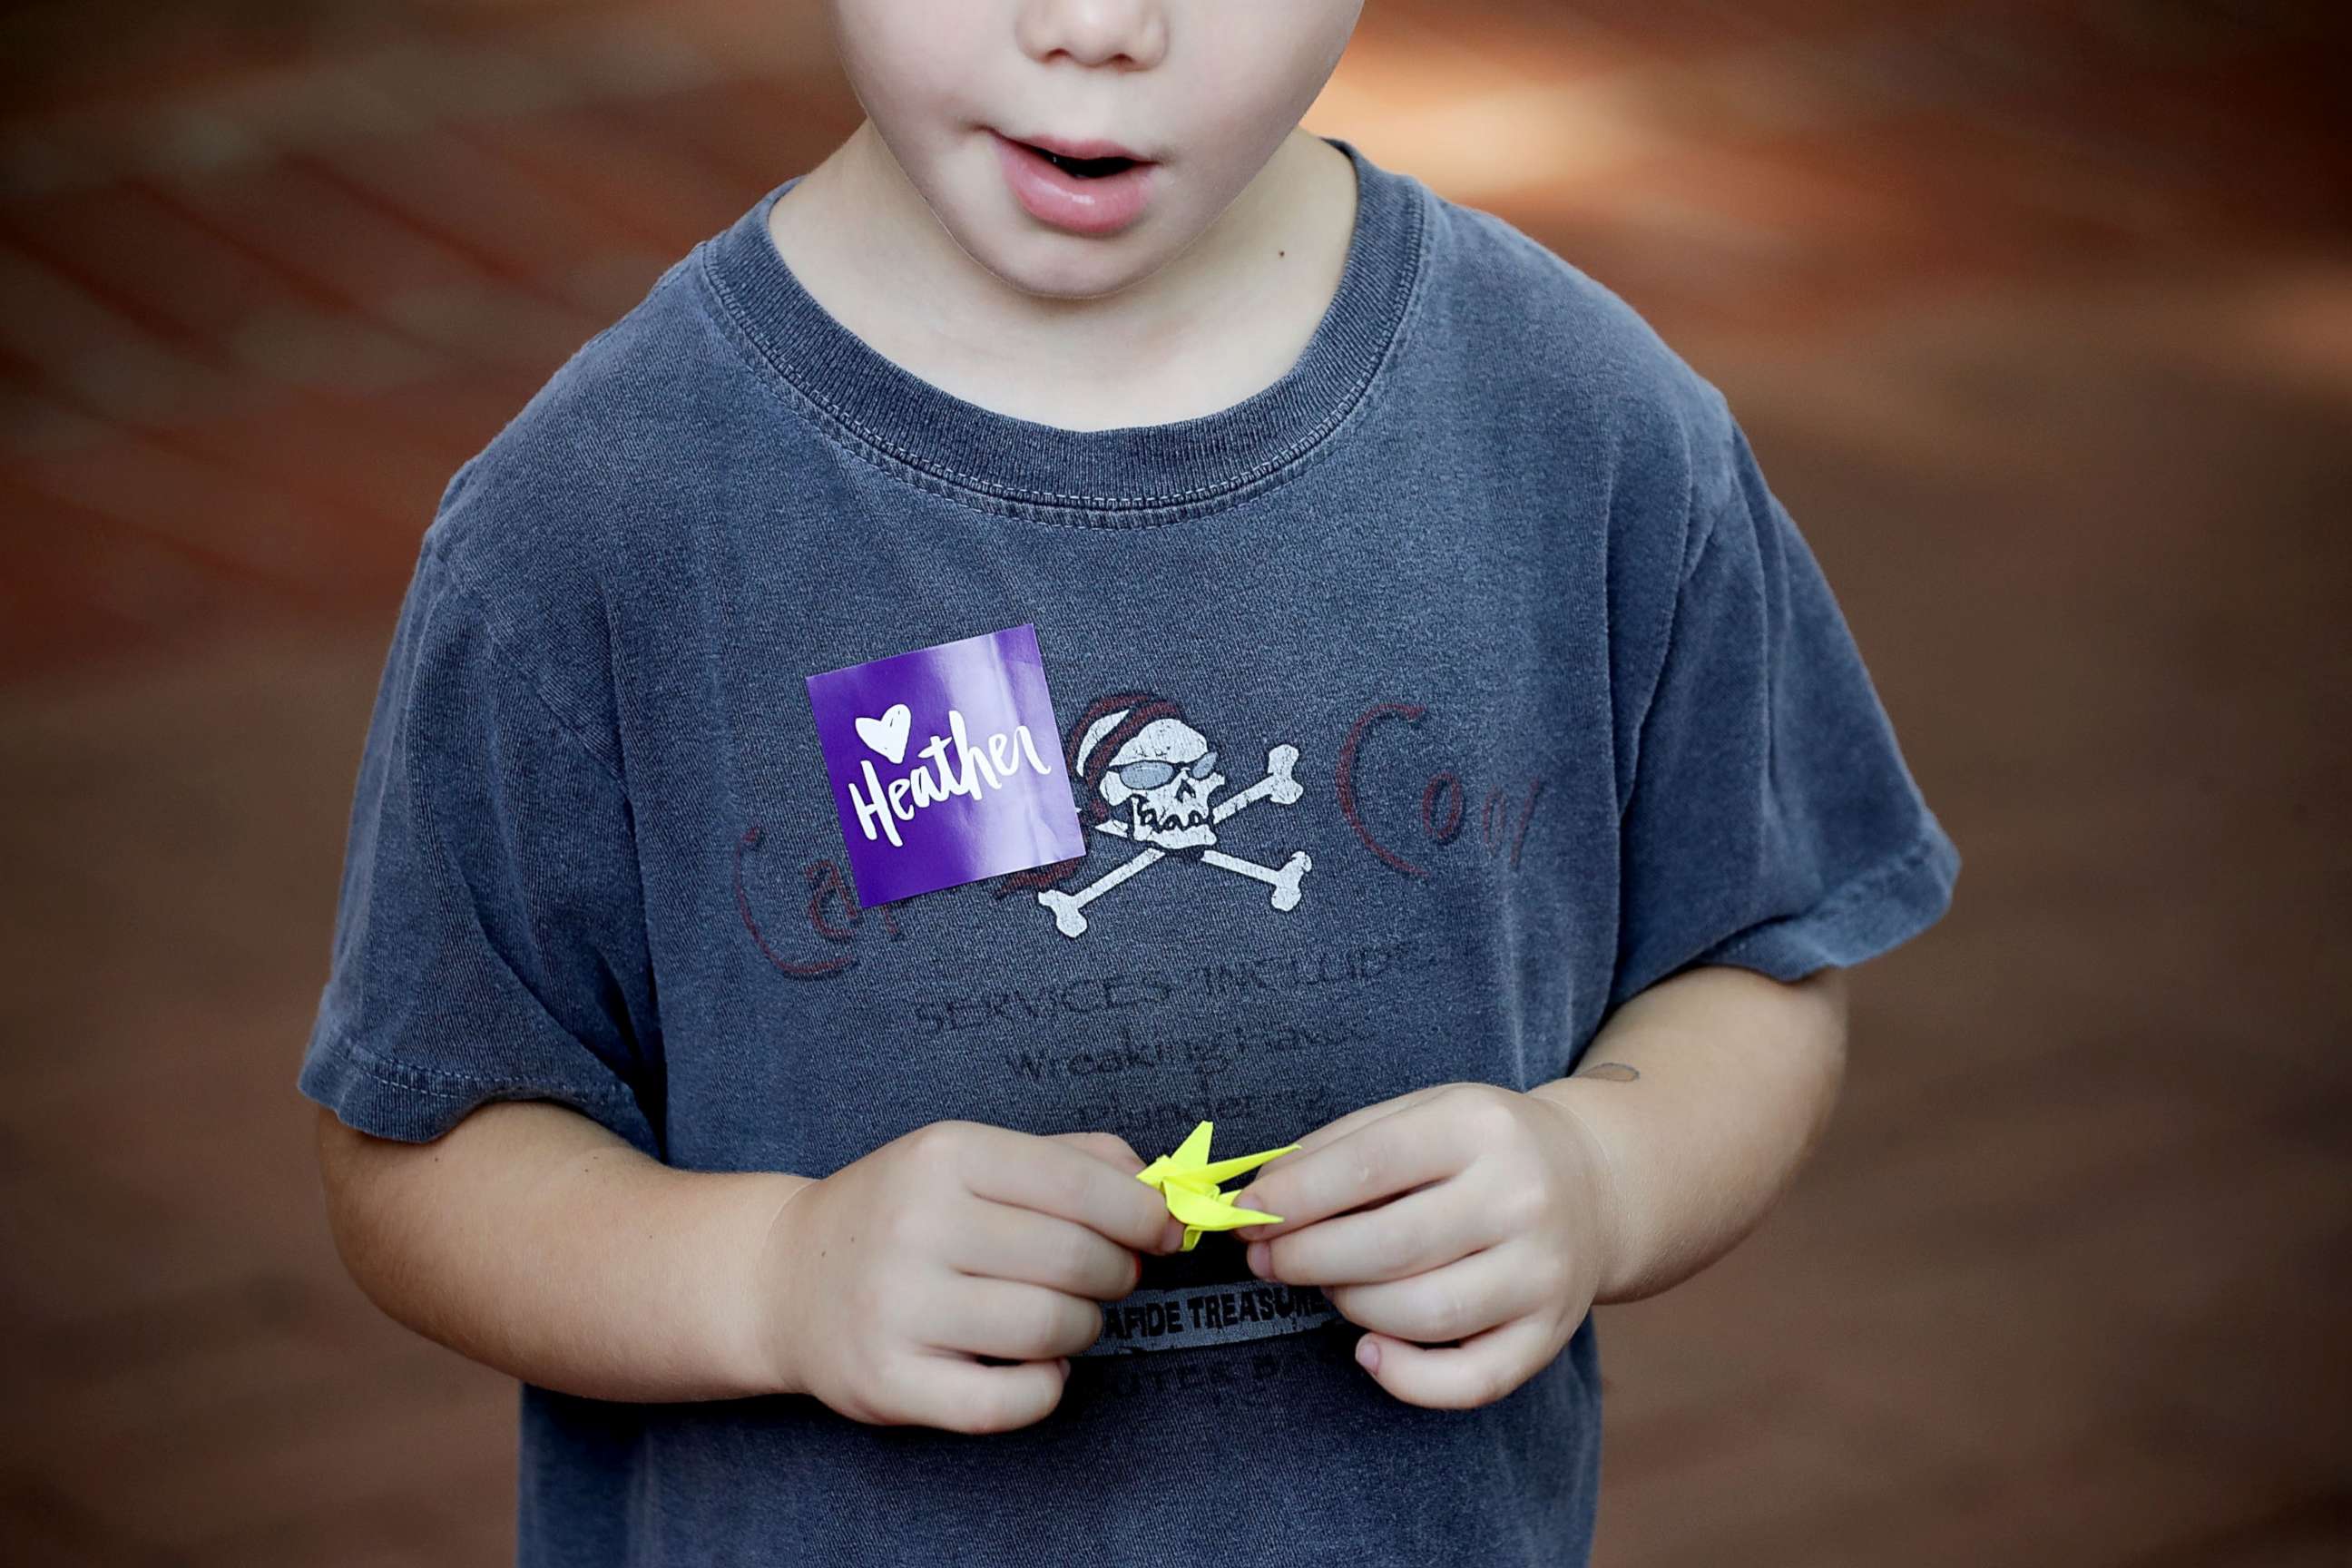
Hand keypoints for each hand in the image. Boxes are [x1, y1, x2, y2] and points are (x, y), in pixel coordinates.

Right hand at [755, 1122, 1181, 1432]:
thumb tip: (1160, 1187)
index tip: (1164, 1232)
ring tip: (1067, 1316)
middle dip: (1119, 1273)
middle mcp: (918, 1224)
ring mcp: (898, 1307)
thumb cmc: (903, 1212)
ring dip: (1084, 1327)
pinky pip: (1010, 1402)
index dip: (1143, 1216)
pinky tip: (1038, 1365)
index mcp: (946, 1155)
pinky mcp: (889, 1382)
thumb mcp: (971, 1157)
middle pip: (1076, 1261)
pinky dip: (1047, 1387)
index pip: (1081, 1186)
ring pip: (1051, 1329)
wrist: (786, 1277)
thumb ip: (1071, 1159)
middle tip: (1114, 1277)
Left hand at [1228, 1082, 1620, 1409]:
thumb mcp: (1422, 1114)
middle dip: (1307, 1258)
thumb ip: (1340, 1147)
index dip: (1295, 1197)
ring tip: (1328, 1284)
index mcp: (1479, 1127)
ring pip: (1422, 1313)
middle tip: (1265, 1259)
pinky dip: (1407, 1379)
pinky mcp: (1549, 1334)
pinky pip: (1470, 1380)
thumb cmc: (1480, 1149)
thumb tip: (1260, 1195)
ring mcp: (1541, 1272)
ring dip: (1349, 1305)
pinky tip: (1368, 1350)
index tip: (1244, 1213)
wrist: (1594, 1184)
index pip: (1370, 1165)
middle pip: (1390, 1245)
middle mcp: (1520, 1199)